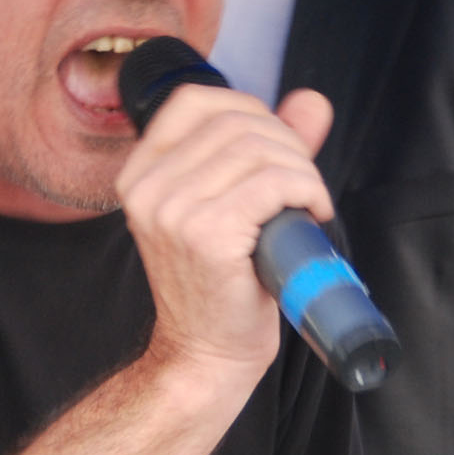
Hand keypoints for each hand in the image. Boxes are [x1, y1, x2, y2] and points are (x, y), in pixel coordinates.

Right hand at [118, 85, 334, 391]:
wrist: (207, 353)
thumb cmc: (223, 283)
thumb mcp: (235, 204)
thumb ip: (269, 148)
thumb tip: (312, 101)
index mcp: (141, 173)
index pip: (195, 101)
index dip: (250, 111)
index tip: (277, 148)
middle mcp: (147, 187)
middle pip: (237, 122)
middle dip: (288, 145)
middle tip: (304, 186)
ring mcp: (171, 210)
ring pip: (260, 150)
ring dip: (303, 172)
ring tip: (309, 204)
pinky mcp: (205, 234)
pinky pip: (272, 184)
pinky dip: (306, 191)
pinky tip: (312, 213)